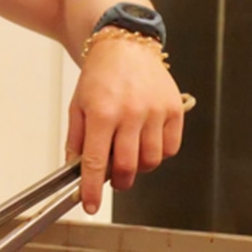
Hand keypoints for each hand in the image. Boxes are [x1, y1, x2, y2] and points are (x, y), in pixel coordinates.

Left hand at [68, 37, 185, 211]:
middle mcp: (131, 113)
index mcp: (102, 113)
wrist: (126, 47)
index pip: (96, 163)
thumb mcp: (77, 108)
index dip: (92, 190)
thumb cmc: (100, 77)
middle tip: (114, 178)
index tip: (90, 205)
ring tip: (129, 154)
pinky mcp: (174, 109)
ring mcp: (156, 111)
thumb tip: (76, 171)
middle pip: (129, 167)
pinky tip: (146, 142)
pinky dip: (159, 153)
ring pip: (152, 161)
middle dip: (119, 182)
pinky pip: (171, 147)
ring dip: (139, 168)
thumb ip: (76, 141)